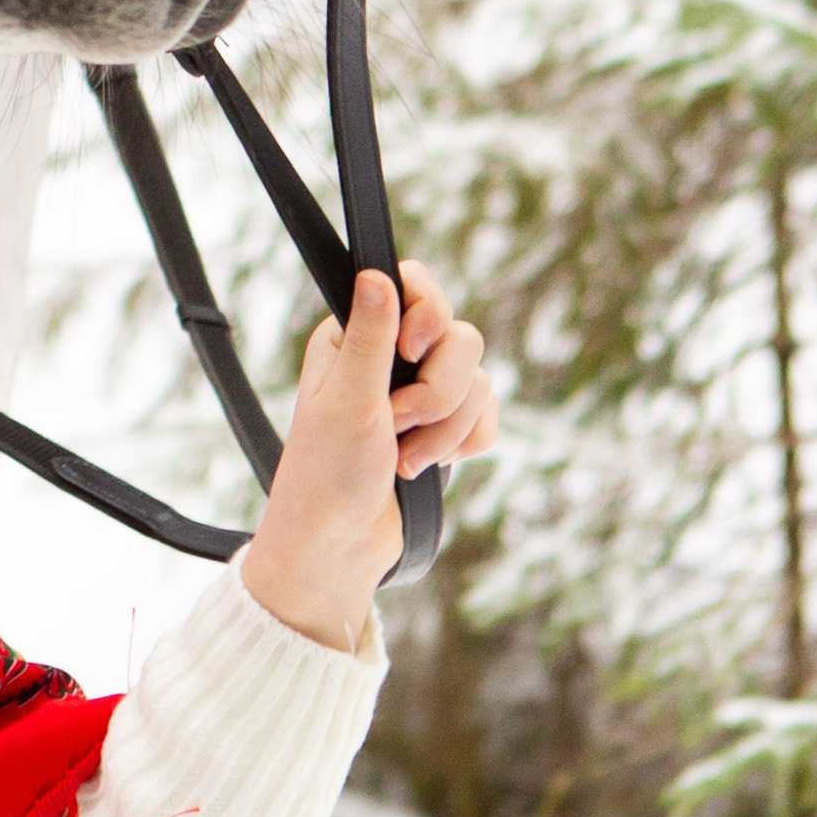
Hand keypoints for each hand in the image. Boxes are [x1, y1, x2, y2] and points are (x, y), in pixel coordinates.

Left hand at [235, 264, 497, 653]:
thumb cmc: (328, 472)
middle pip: (460, 338)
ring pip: (478, 381)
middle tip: (396, 423)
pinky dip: (465, 445)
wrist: (343, 544)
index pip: (414, 285)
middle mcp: (393, 356)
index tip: (412, 348)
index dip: (429, 313)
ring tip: (404, 460)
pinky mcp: (448, 428)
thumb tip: (375, 272)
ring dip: (444, 430)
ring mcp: (424, 392)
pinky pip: (488, 416)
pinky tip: (428, 467)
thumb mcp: (346, 400)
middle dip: (437, 392)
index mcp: (356, 335)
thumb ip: (369, 336)